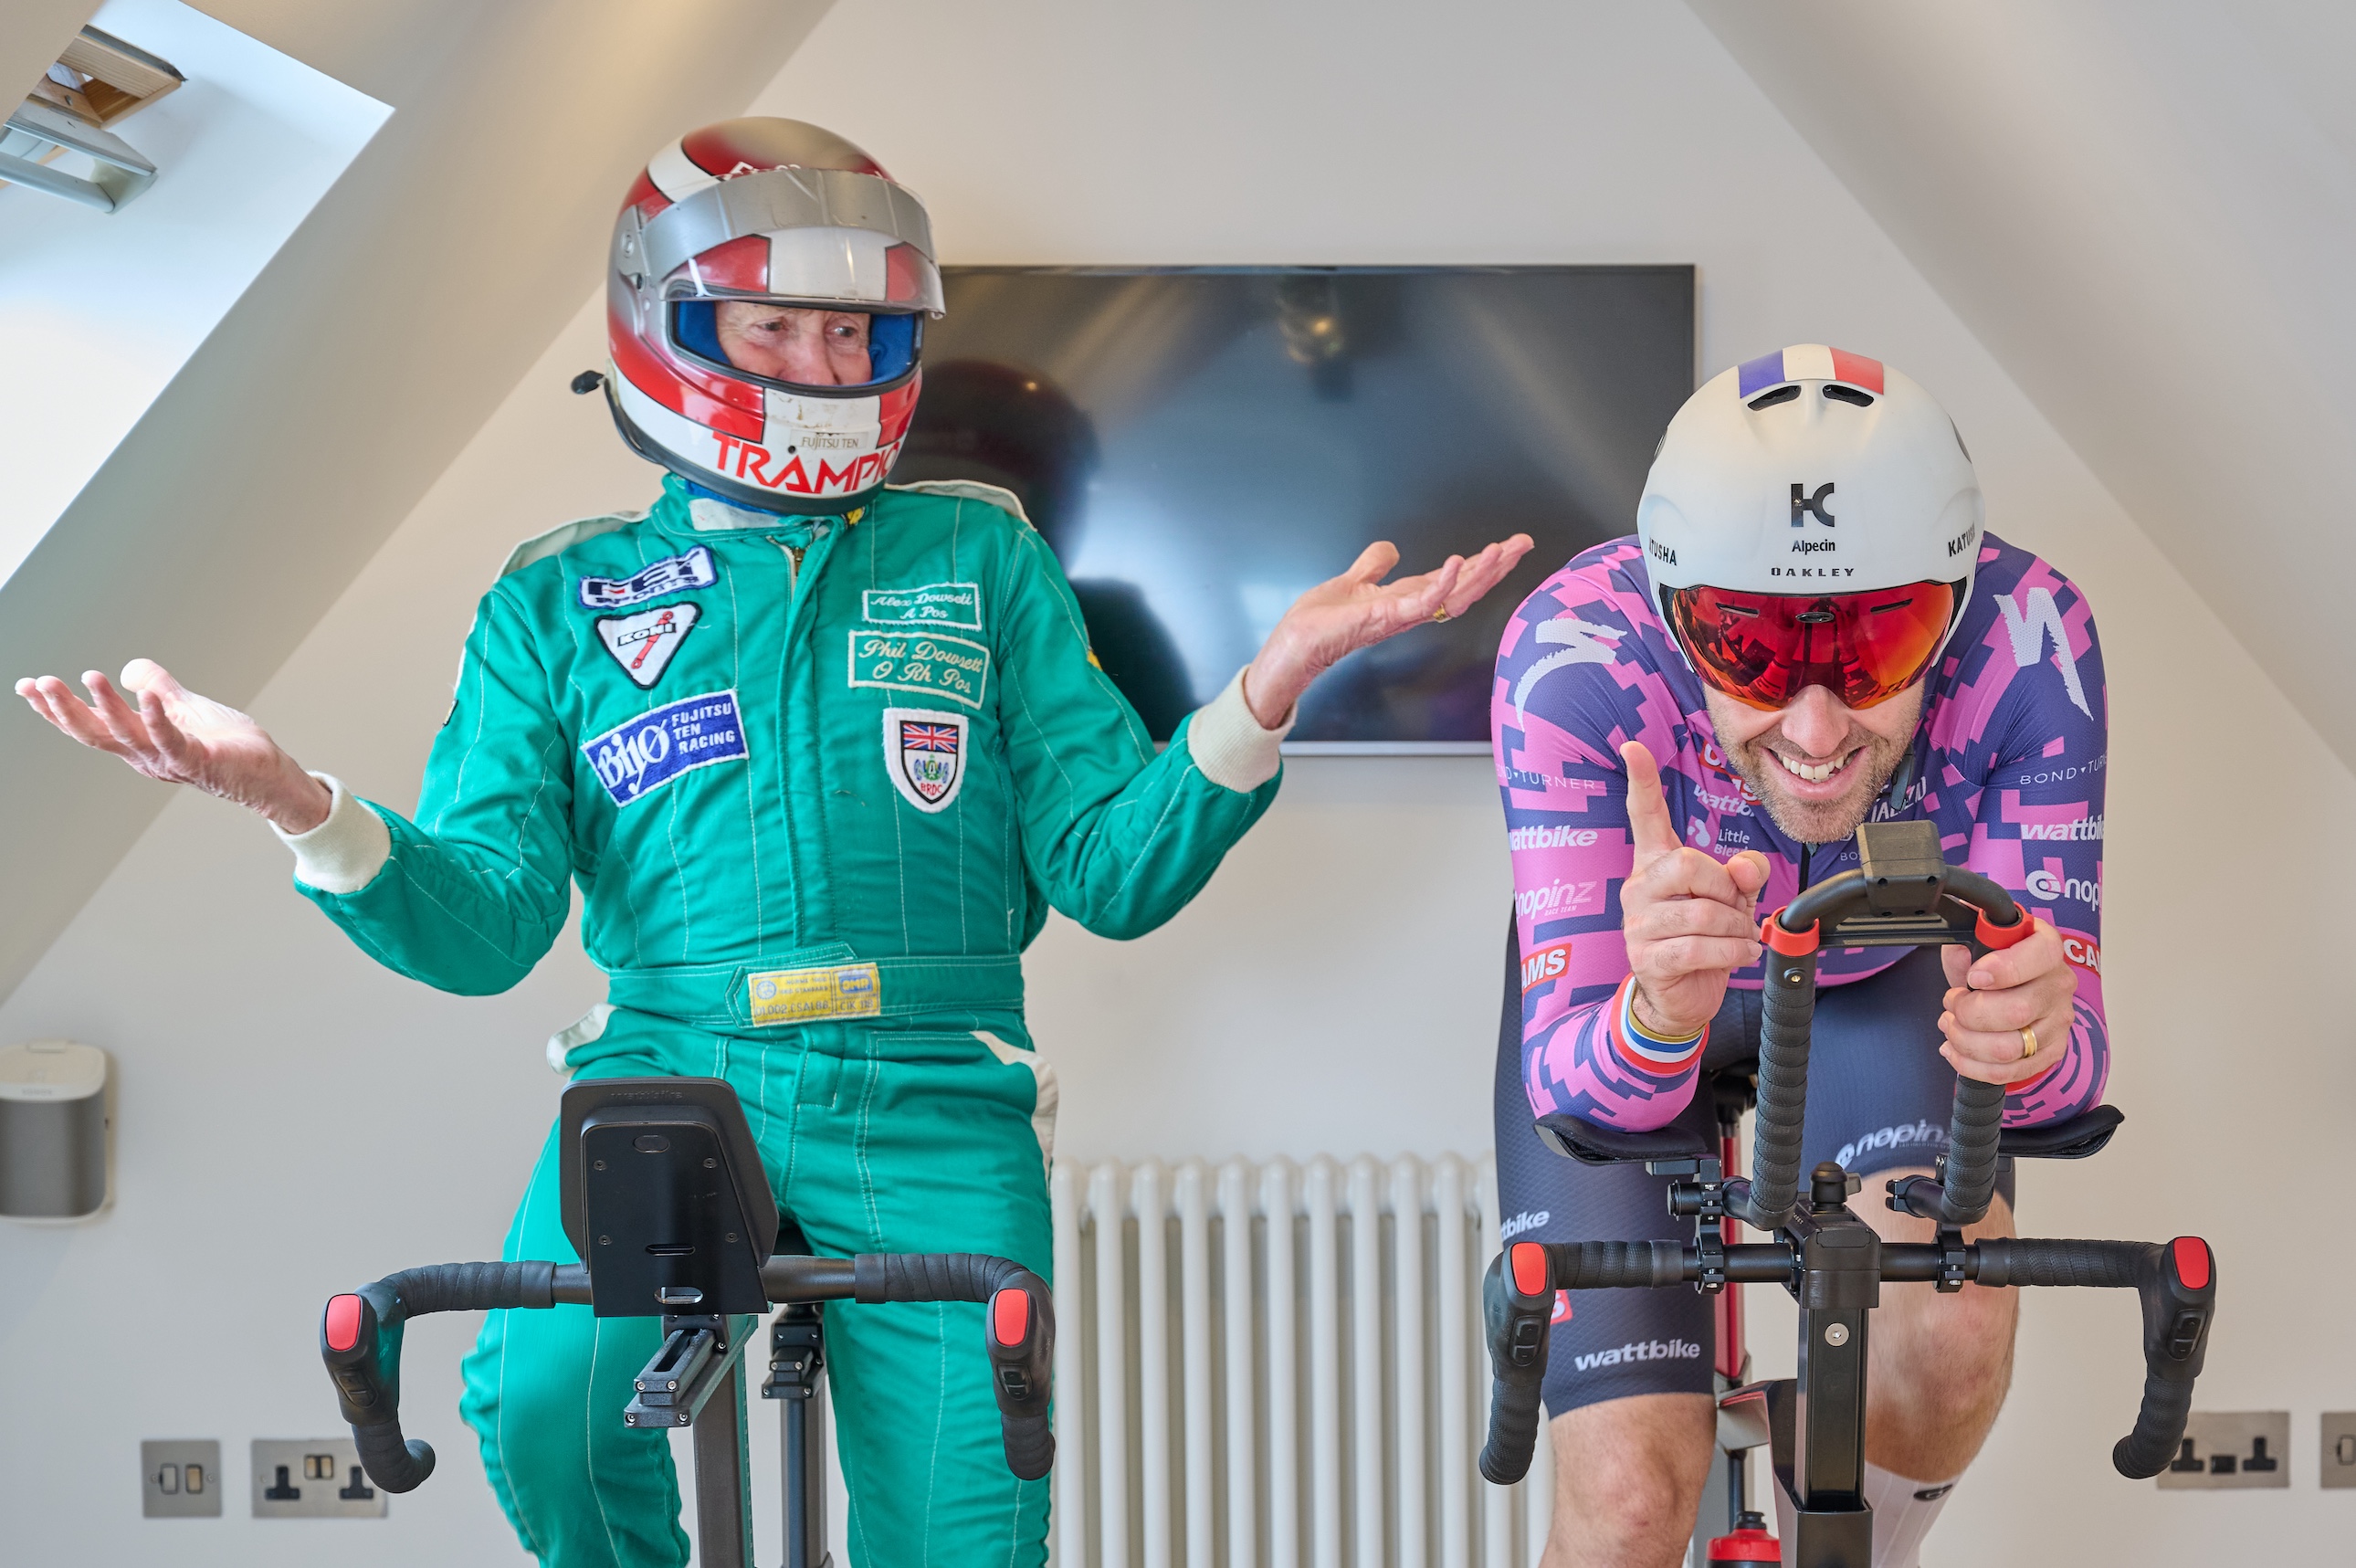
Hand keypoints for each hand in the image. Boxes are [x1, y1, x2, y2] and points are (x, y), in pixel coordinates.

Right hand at [15, 660, 330, 832]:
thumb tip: (131, 668)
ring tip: (88, 677)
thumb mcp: (186, 707)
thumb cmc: (228, 744)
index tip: (26, 686)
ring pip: (127, 736)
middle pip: (94, 734)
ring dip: (106, 706)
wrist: (269, 773)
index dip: (54, 709)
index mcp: (136, 744)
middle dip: (63, 710)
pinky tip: (147, 696)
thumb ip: (158, 687)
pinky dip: (157, 718)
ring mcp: (169, 761)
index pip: (87, 726)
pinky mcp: (198, 761)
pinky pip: (171, 740)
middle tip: (39, 683)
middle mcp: (145, 757)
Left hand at [1241, 534, 1533, 726]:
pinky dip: (1441, 584)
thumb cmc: (1321, 621)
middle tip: (1522, 544)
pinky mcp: (1386, 618)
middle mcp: (1411, 610)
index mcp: (1407, 599)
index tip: (1509, 545)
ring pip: (1453, 596)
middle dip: (1496, 567)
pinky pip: (1422, 602)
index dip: (1482, 563)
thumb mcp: (1353, 581)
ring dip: (1479, 574)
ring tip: (1501, 552)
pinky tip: (1456, 563)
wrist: (1296, 643)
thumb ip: (1373, 565)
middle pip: (1465, 588)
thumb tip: (1391, 549)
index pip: (1454, 579)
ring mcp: (1401, 616)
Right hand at [1619, 740, 1768, 1037]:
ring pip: (1698, 911)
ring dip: (1734, 927)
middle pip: (1686, 863)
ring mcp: (1638, 924)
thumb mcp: (1731, 901)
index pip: (1645, 815)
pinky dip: (1731, 952)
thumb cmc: (1703, 939)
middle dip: (1725, 888)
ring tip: (1742, 938)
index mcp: (1656, 865)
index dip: (1641, 781)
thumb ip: (1742, 875)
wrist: (1681, 996)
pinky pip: (1697, 947)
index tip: (1632, 748)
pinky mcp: (1647, 958)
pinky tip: (1740, 955)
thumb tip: (1747, 869)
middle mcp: (1640, 888)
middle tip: (1737, 908)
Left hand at [1937, 924, 2078, 1085]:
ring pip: (2008, 1048)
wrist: (2012, 985)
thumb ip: (1967, 944)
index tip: (1973, 977)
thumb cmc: (1991, 962)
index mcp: (2047, 947)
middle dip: (1969, 1013)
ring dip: (1965, 1041)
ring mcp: (2059, 1022)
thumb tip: (1961, 954)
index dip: (2002, 969)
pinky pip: (2009, 1071)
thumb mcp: (1975, 941)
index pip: (2039, 956)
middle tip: (1951, 1004)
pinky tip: (1955, 1050)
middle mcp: (2059, 985)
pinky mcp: (2051, 1051)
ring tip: (1950, 1025)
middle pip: (2017, 1011)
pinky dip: (1972, 1065)